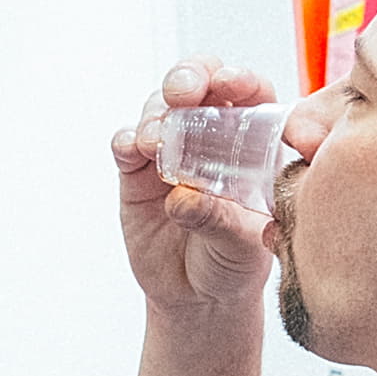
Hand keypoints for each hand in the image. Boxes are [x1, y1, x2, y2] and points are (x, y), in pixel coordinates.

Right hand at [107, 56, 282, 319]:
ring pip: (158, 108)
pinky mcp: (136, 175)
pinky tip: (134, 151)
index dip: (237, 79)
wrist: (199, 298)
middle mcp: (210, 137)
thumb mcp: (242, 247)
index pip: (249, 92)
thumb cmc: (235, 262)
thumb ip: (219, 219)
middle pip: (197, 83)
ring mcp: (170, 152)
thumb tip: (183, 198)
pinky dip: (127, 141)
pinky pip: (126, 144)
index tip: (228, 83)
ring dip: (155, 115)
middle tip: (182, 94)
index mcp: (251, 141)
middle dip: (187, 77)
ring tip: (156, 143)